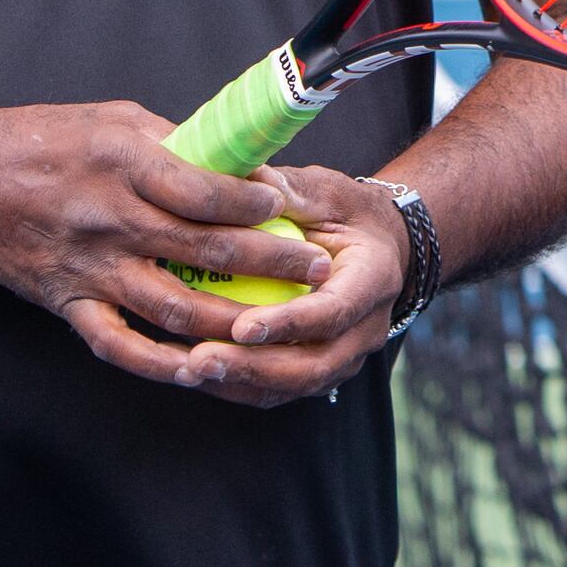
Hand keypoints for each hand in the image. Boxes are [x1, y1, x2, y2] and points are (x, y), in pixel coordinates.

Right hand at [0, 103, 339, 392]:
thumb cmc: (40, 139)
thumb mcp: (113, 120)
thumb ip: (174, 144)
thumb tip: (237, 165)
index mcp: (125, 165)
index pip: (206, 191)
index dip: (255, 202)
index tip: (289, 205)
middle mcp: (111, 220)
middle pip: (206, 250)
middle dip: (271, 262)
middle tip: (317, 266)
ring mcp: (90, 269)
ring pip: (175, 307)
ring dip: (233, 319)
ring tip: (280, 322)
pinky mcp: (67, 303)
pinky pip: (119, 344)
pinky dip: (159, 363)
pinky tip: (199, 369)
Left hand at [183, 163, 409, 407]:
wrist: (377, 247)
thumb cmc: (345, 212)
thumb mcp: (326, 192)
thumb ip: (290, 191)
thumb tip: (246, 176)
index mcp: (374, 281)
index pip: (333, 311)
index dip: (289, 322)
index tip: (241, 326)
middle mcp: (366, 328)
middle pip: (313, 365)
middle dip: (254, 366)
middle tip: (200, 359)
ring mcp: (345, 356)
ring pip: (293, 385)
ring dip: (241, 381)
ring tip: (189, 369)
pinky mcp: (320, 370)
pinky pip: (279, 390)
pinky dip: (239, 385)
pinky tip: (195, 372)